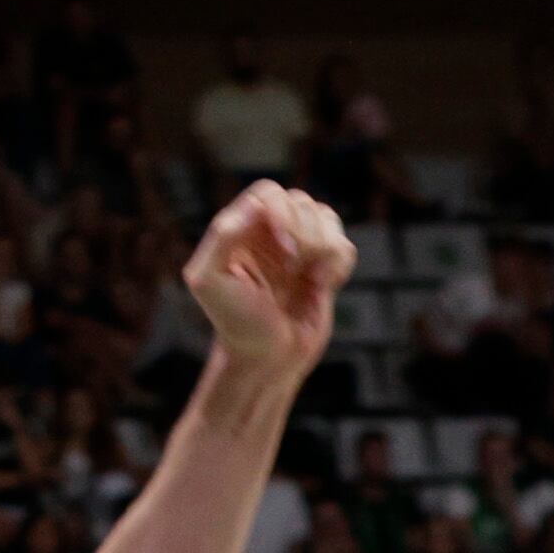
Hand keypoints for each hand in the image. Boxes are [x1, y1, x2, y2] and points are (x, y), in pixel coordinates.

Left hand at [179, 182, 352, 382]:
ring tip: (308, 277)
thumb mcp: (210, 280)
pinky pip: (344, 245)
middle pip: (300, 201)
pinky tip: (322, 285)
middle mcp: (268, 234)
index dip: (282, 212)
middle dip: (304, 233)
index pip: (268, 193)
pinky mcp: (323, 267)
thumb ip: (223, 236)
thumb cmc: (235, 322)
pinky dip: (339, 264)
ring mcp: (298, 249)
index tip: (284, 248)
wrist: (268, 359)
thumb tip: (256, 204)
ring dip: (323, 248)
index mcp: (240, 231)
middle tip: (292, 267)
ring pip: (326, 218)